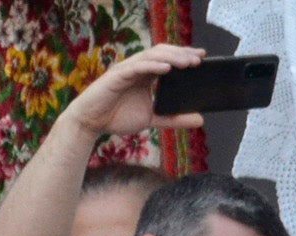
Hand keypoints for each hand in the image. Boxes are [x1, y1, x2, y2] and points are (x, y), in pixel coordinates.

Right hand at [57, 43, 205, 139]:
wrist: (92, 121)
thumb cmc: (118, 116)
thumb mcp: (153, 119)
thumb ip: (175, 118)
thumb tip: (200, 119)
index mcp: (146, 75)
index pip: (168, 60)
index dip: (184, 56)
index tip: (203, 58)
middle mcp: (138, 69)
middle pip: (162, 54)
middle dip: (182, 54)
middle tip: (200, 59)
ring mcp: (127, 70)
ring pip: (151, 57)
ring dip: (171, 58)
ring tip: (188, 62)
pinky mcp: (117, 76)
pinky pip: (137, 67)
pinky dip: (152, 66)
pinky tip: (166, 68)